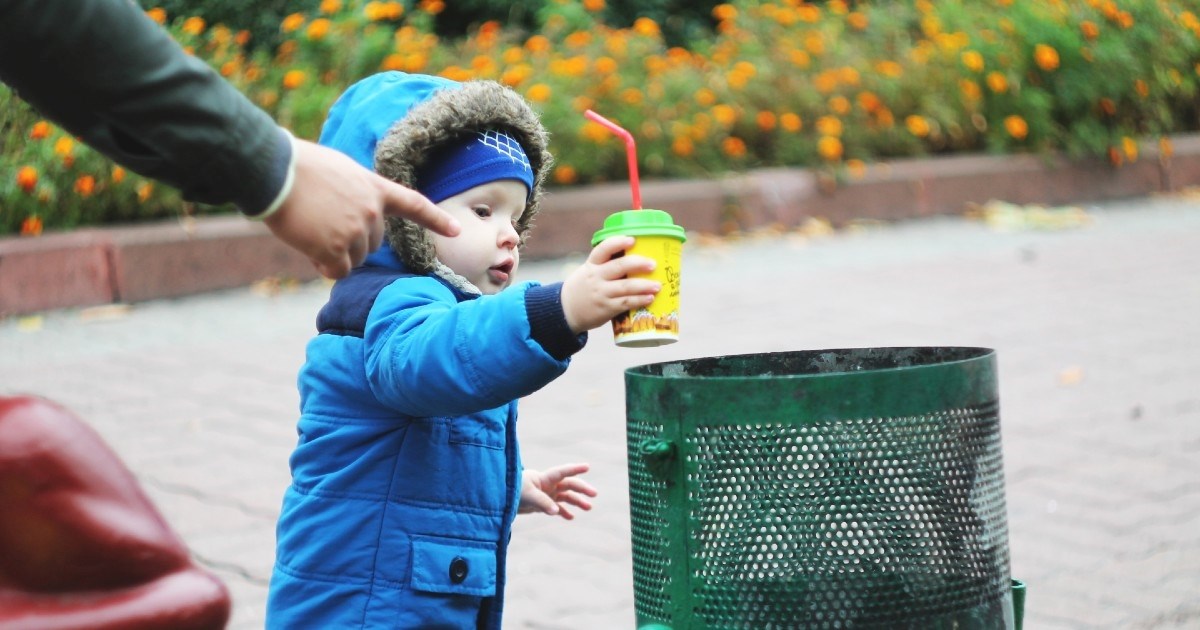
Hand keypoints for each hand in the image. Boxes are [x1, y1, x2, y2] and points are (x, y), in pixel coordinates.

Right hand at [264, 137, 460, 278]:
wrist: (276, 170)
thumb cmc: (298, 166)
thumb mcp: (340, 171)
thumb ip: (355, 194)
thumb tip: (347, 217)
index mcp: (375, 188)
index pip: (413, 204)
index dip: (435, 219)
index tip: (455, 230)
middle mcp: (372, 211)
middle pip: (373, 244)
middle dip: (351, 243)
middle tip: (323, 226)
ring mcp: (356, 230)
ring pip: (355, 259)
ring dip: (336, 255)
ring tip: (312, 232)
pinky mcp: (336, 248)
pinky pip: (338, 271)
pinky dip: (326, 267)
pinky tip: (310, 251)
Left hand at [518, 463, 597, 519]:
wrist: (499, 497)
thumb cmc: (512, 491)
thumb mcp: (528, 496)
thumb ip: (543, 503)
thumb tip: (556, 511)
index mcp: (545, 478)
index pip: (563, 472)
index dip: (574, 469)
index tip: (587, 467)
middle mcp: (548, 485)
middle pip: (568, 485)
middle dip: (582, 489)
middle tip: (594, 494)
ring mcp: (546, 494)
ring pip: (565, 497)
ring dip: (577, 502)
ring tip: (589, 507)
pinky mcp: (542, 504)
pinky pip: (557, 507)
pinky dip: (564, 512)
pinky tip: (571, 518)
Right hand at [560, 236, 659, 333]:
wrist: (566, 310)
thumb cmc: (583, 287)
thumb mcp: (589, 271)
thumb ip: (607, 265)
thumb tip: (638, 258)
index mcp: (591, 264)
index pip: (603, 249)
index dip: (617, 242)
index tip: (632, 239)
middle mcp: (596, 277)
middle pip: (618, 267)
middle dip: (638, 264)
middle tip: (653, 264)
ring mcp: (601, 293)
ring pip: (625, 287)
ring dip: (643, 285)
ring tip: (657, 285)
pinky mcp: (606, 308)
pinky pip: (625, 303)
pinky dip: (639, 300)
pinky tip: (650, 298)